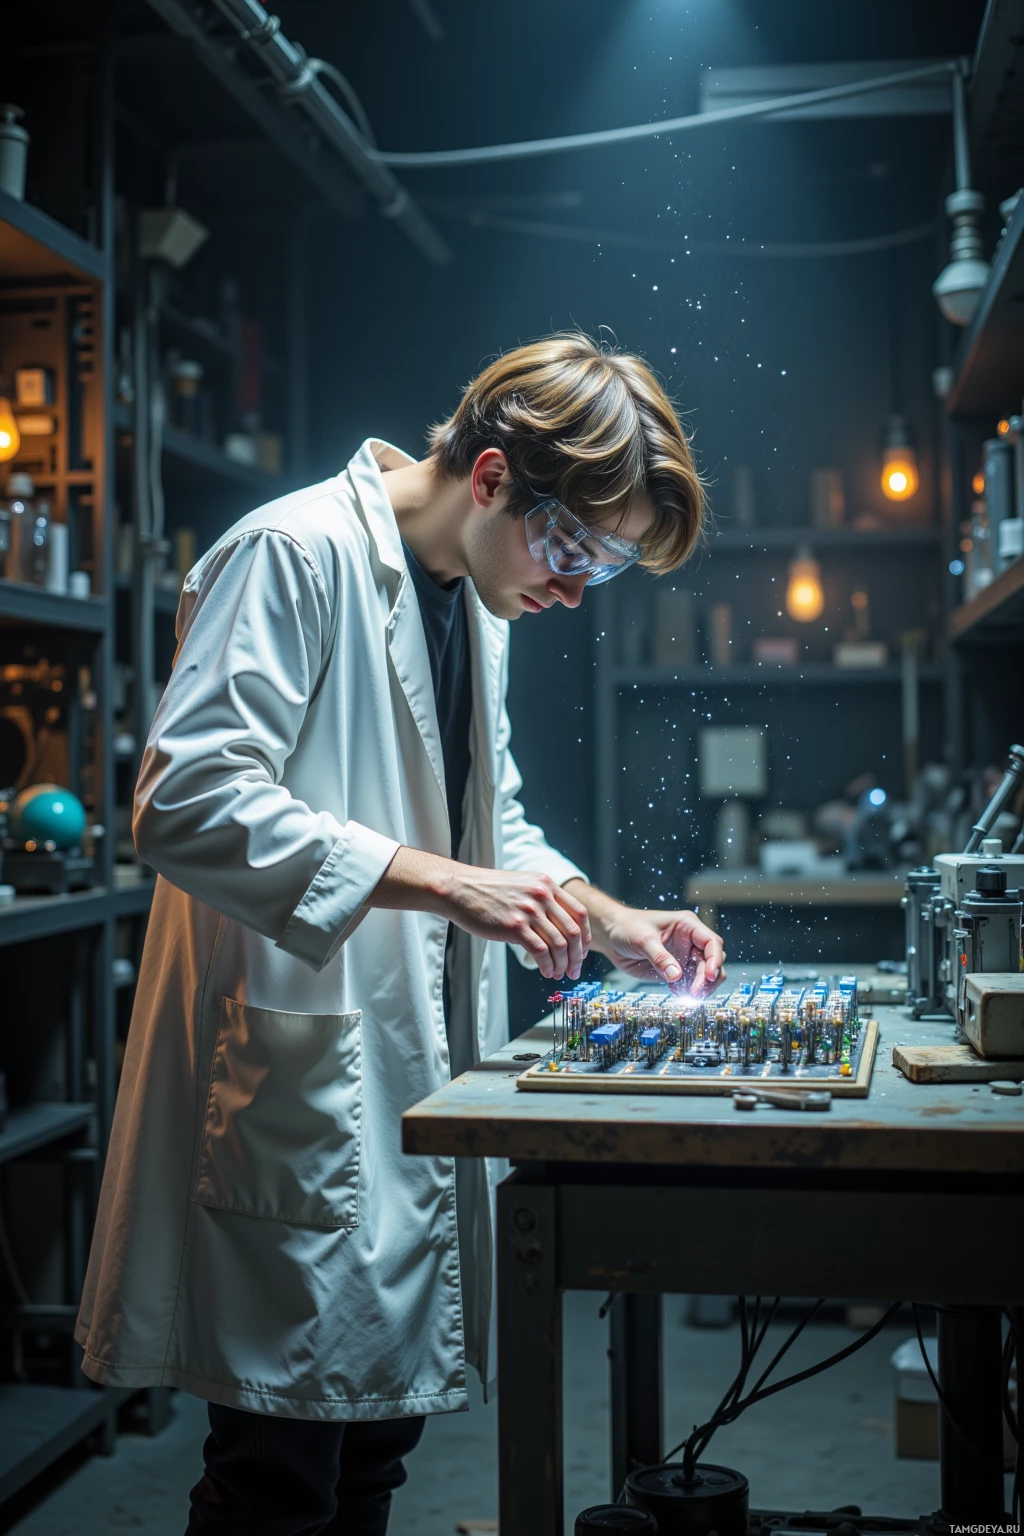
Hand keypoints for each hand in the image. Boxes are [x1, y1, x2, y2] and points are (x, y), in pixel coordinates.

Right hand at [370, 846, 591, 981]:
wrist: (458, 889)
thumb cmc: (485, 890)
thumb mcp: (521, 885)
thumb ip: (541, 900)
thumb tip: (556, 928)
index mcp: (546, 884)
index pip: (580, 913)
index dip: (585, 937)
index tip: (582, 952)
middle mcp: (542, 895)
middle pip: (574, 931)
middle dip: (577, 956)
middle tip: (574, 970)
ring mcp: (529, 910)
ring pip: (560, 944)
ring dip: (562, 964)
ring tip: (558, 974)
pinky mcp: (515, 926)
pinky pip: (541, 951)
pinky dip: (547, 966)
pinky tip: (546, 972)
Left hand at [580, 894, 724, 995]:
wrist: (612, 936)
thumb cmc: (627, 928)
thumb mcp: (642, 939)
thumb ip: (659, 957)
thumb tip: (676, 976)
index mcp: (687, 926)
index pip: (712, 942)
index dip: (714, 960)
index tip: (708, 976)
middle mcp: (690, 941)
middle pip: (712, 961)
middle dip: (707, 978)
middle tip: (695, 992)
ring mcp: (684, 956)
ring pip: (704, 974)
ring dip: (702, 987)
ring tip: (689, 996)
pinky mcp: (675, 969)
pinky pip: (690, 983)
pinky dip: (688, 991)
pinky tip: (675, 992)